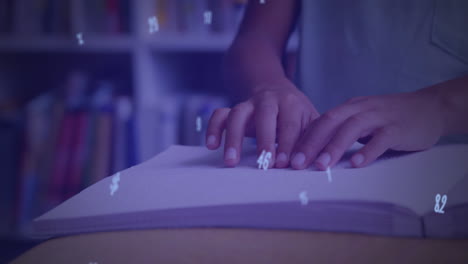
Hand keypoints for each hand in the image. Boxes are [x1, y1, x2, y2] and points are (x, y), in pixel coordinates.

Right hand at [206, 79, 318, 167]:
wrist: (276, 90)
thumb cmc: (296, 113)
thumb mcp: (310, 120)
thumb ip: (313, 137)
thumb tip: (320, 161)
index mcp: (291, 103)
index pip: (290, 124)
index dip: (288, 144)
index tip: (285, 164)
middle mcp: (268, 100)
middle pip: (264, 116)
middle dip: (264, 140)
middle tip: (264, 164)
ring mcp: (248, 104)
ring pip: (237, 114)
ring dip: (233, 137)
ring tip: (231, 161)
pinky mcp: (234, 109)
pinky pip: (219, 114)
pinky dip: (213, 128)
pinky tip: (211, 145)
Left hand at [290, 90, 445, 169]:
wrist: (430, 107)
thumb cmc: (391, 118)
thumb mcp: (363, 119)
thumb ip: (343, 130)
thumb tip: (315, 150)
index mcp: (350, 107)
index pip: (322, 121)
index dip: (304, 138)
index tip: (289, 157)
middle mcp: (362, 108)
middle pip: (331, 122)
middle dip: (311, 143)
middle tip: (297, 163)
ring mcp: (380, 117)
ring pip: (353, 128)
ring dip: (334, 147)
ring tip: (321, 165)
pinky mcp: (398, 128)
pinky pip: (381, 138)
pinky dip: (368, 150)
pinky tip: (357, 164)